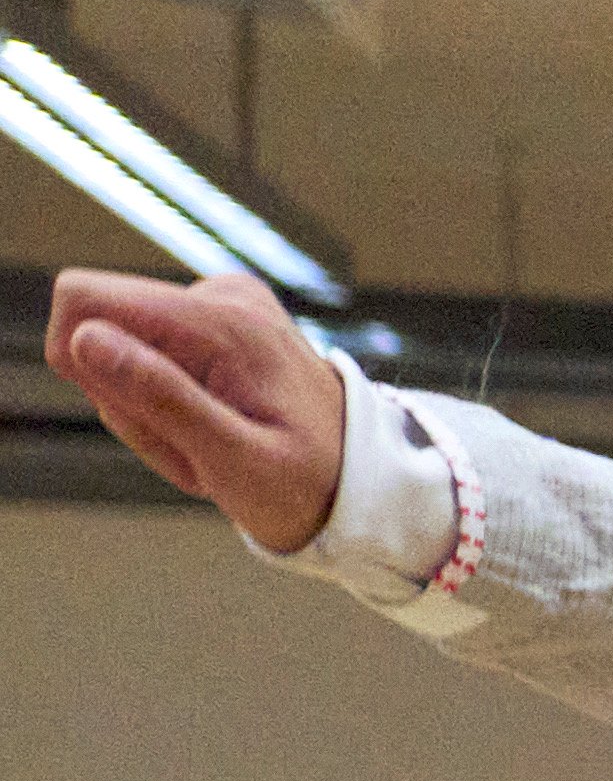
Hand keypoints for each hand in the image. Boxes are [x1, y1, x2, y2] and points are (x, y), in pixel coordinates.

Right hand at [43, 267, 344, 554]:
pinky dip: (167, 404)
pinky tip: (217, 429)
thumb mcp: (235, 460)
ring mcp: (220, 303)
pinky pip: (149, 356)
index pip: (81, 299)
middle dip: (124, 400)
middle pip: (96, 329)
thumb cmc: (307, 485)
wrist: (363, 483)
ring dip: (148, 412)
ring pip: (119, 350)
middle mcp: (220, 295)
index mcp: (222, 322)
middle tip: (189, 447)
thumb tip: (85, 338)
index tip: (137, 416)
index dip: (82, 365)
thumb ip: (161, 397)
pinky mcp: (216, 321)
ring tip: (211, 445)